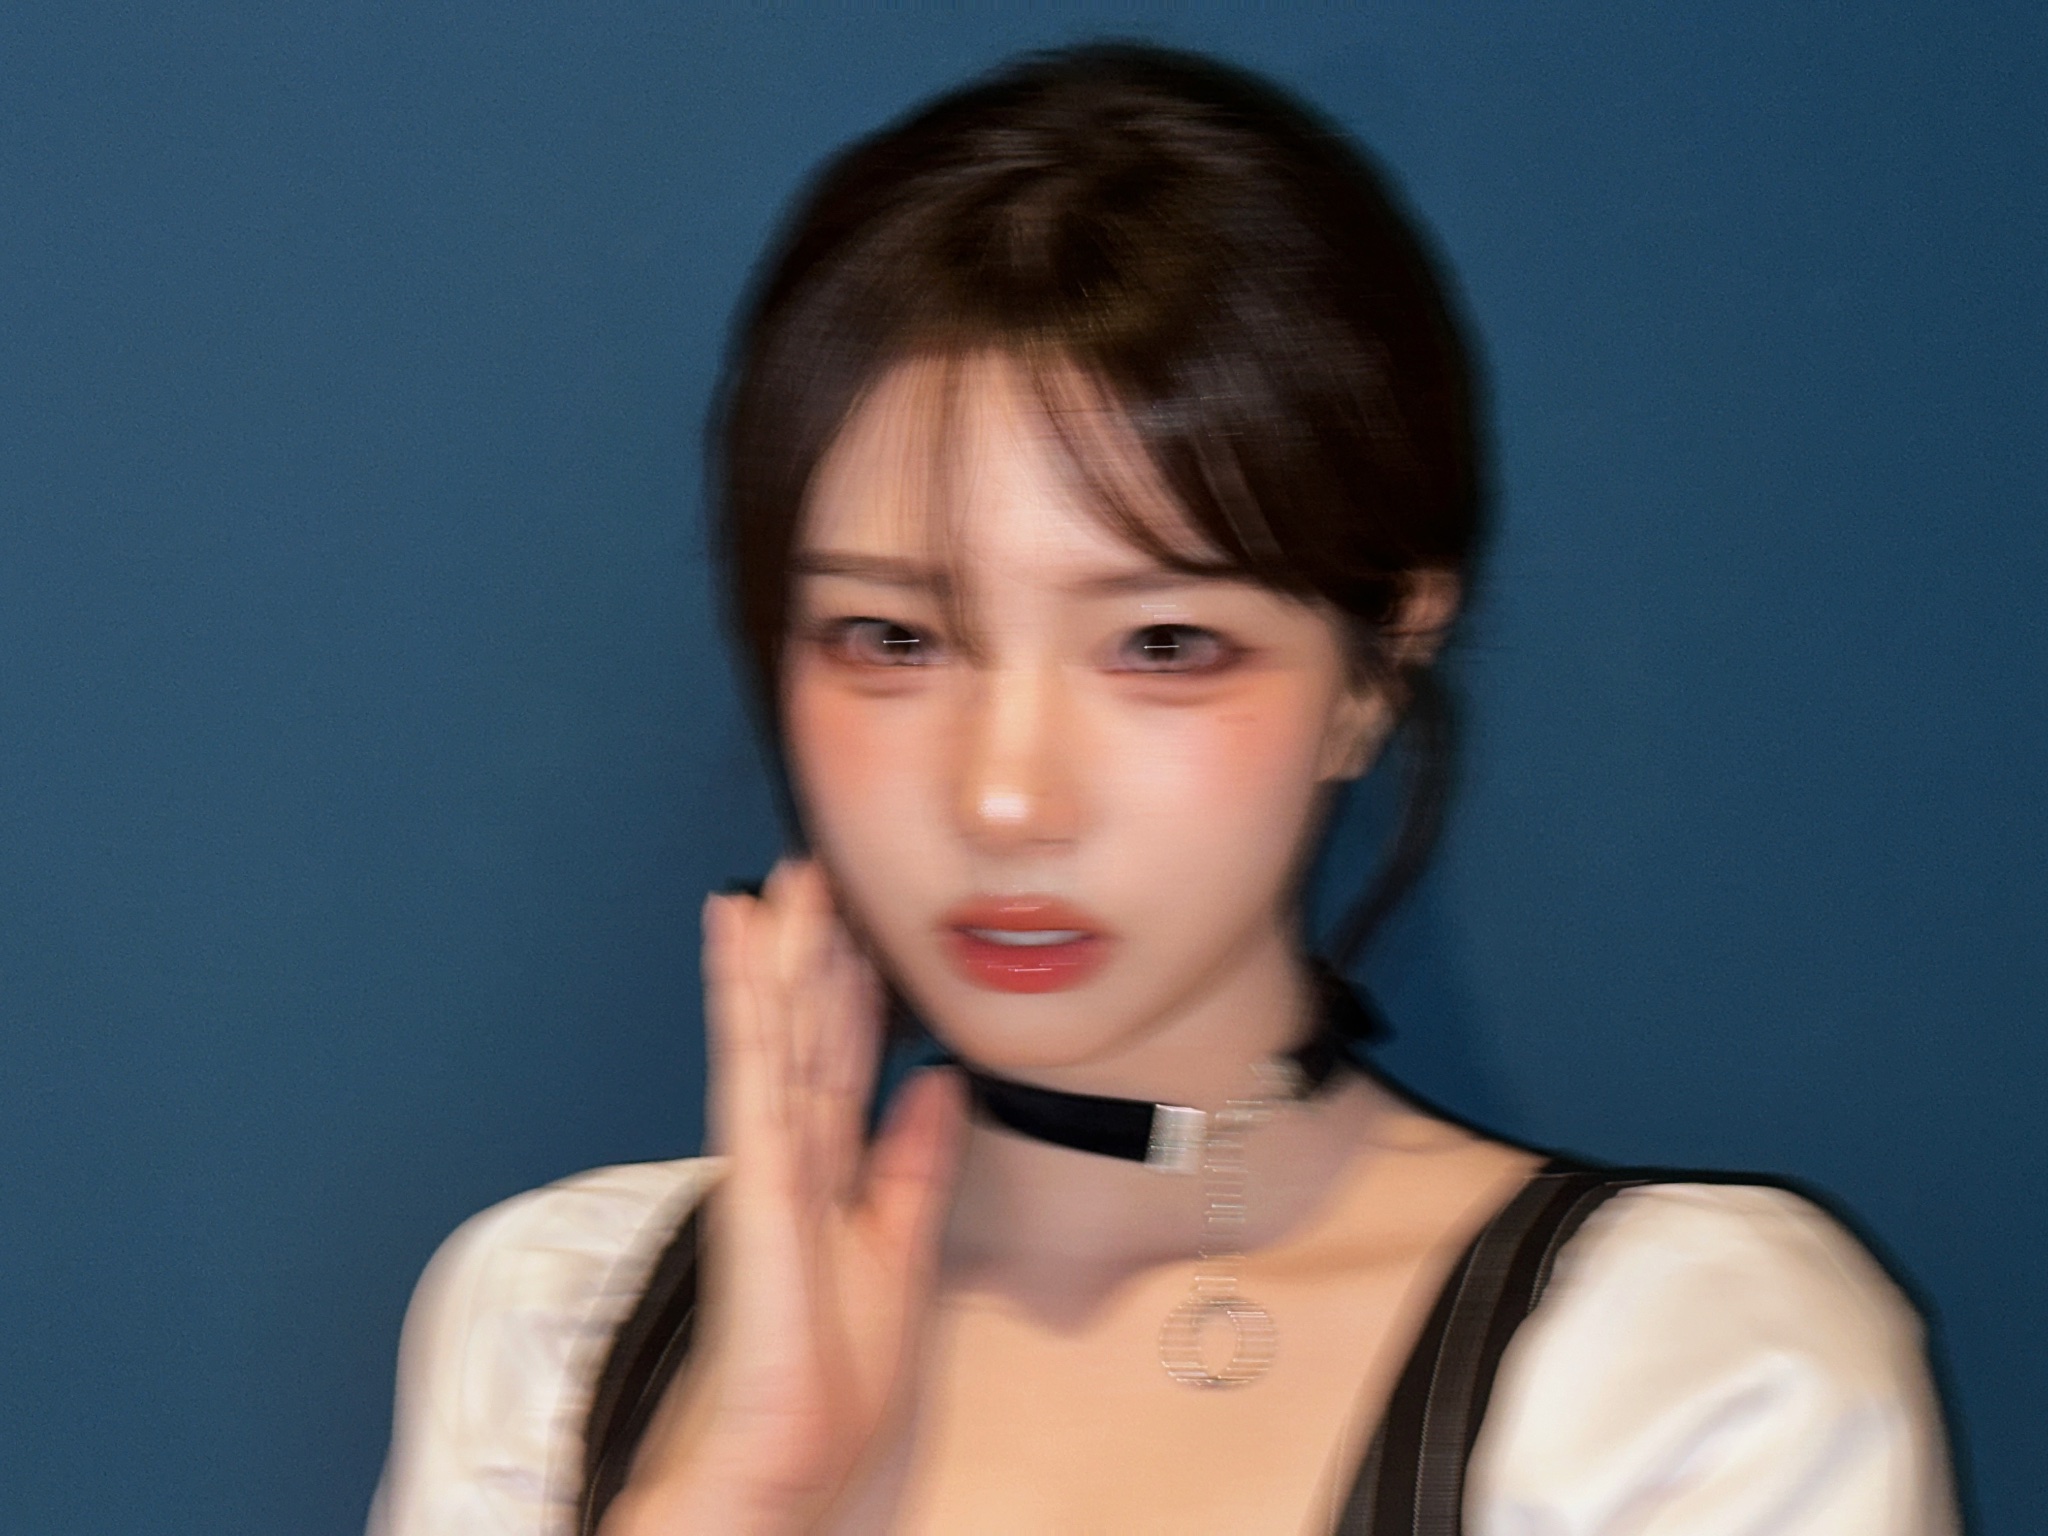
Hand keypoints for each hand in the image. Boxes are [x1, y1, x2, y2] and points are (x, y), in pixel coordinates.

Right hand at [602, 860, 967, 1534]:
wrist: (791, 1461)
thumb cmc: (834, 1382)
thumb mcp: (905, 1248)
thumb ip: (917, 1162)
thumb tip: (942, 1081)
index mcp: (829, 1175)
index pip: (843, 1060)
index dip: (852, 991)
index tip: (858, 927)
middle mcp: (791, 1155)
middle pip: (805, 1030)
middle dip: (809, 950)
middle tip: (812, 870)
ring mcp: (764, 1157)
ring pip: (773, 1028)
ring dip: (776, 949)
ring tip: (775, 878)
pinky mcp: (751, 1171)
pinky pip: (752, 1064)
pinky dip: (745, 995)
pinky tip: (739, 939)